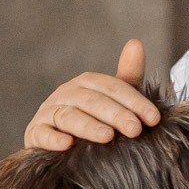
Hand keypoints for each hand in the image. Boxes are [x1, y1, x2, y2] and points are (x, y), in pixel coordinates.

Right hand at [24, 39, 160, 150]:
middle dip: (116, 114)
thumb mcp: (112, 101)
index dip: (135, 101)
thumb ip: (127, 77)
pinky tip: (67, 145)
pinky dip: (53, 139)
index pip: (113, 88)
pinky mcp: (34, 133)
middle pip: (93, 101)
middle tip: (135, 129)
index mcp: (87, 83)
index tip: (154, 118)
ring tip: (107, 137)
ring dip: (88, 126)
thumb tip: (136, 43)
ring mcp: (49, 112)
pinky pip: (43, 134)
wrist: (59, 146)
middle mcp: (67, 93)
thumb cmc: (91, 122)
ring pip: (69, 116)